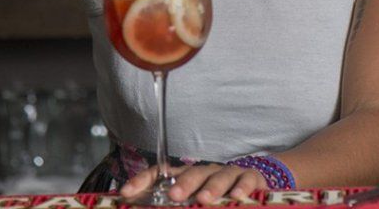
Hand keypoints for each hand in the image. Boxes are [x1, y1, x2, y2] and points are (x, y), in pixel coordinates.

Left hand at [120, 162, 268, 204]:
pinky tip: (237, 197)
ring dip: (212, 187)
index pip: (160, 174)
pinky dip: (242, 188)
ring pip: (219, 176)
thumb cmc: (218, 199)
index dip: (143, 181)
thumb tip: (136, 205)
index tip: (126, 193)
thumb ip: (175, 206)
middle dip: (183, 184)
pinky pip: (246, 180)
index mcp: (185, 178)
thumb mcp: (192, 202)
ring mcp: (228, 174)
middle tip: (174, 196)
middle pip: (192, 173)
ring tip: (204, 200)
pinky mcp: (251, 178)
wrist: (253, 187)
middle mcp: (205, 173)